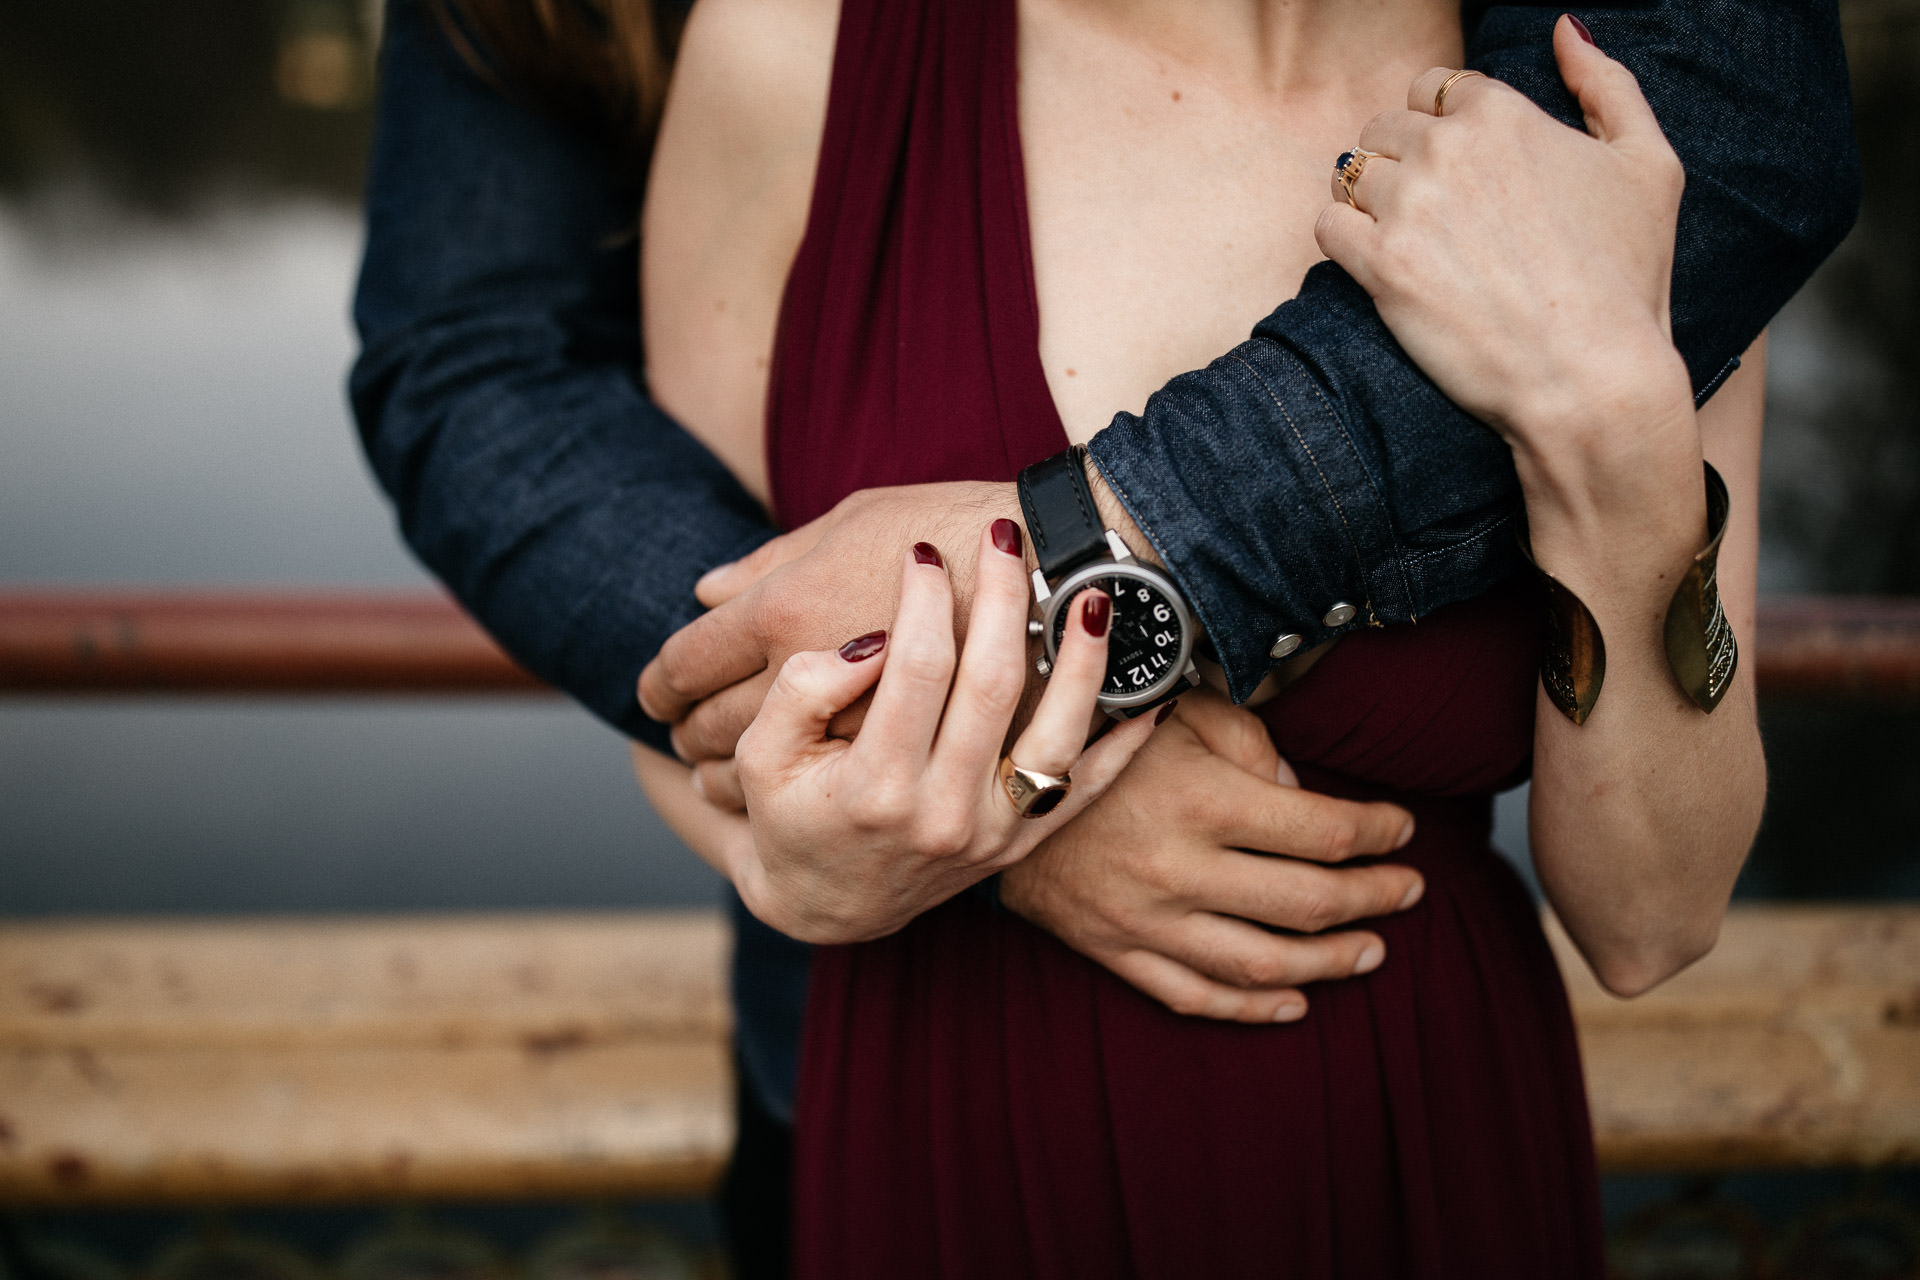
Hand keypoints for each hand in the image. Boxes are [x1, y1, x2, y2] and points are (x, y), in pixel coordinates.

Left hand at [637, 481, 1021, 783]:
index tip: (651, 690)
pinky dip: (780, 807)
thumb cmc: (945, 519)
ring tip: (700, 773)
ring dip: (715, 778)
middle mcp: (828, 691)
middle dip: (682, 733)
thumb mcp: (850, 518)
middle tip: (672, 730)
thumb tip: (705, 593)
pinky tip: (776, 796)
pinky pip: (819, 808)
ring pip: (757, 779)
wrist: (1063, 556)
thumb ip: (775, 563)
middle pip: (709, 726)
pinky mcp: (921, 782)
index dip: (657, 679)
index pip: (686, 659)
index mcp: (790, 609)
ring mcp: (880, 750)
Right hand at [714, 522, 1160, 943]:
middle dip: (1001, 598)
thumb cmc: (788, 812)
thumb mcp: (763, 755)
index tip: (922, 550)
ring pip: (1059, 735)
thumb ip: (802, 692)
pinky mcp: (1024, 843)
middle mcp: (944, 814)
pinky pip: (1089, 788)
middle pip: (992, 685)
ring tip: (1093, 590)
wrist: (828, 905)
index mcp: (876, 789)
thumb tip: (873, 640)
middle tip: (1003, 535)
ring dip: (1084, 659)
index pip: (915, 670)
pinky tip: (1154, 686)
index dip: (922, 600)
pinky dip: (1126, 740)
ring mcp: (994, 834)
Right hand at [1000, 690, 1422, 1022]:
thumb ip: (1253, 744)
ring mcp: (1143, 920)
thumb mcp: (1180, 710)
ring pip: (1262, 964)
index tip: (1403, 829)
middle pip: (1308, 902)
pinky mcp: (1113, 950)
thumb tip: (1302, 794)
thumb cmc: (1099, 732)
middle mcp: (1178, 868)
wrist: (989, 778)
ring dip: (1330, 962)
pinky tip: (1295, 1002)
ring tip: (1372, 950)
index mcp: (1202, 799)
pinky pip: (1195, 997)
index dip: (1379, 832)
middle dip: (1375, 898)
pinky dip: (1252, 1008)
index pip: (1325, 831)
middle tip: (1411, 892)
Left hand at [1316, 17, 1693, 476]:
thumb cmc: (1627, 280)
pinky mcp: (1378, 265)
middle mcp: (1447, 147)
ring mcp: (1407, 205)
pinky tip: (1380, 267)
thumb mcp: (1649, 165)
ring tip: (1409, 245)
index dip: (1442, 127)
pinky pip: (1327, 227)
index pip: (1435, 88)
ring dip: (1370, 204)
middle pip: (1384, 127)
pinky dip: (1344, 243)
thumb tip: (1568, 30)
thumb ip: (1608, 86)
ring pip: (1351, 174)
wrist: (1591, 378)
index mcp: (1501, 113)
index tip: (1462, 176)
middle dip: (1402, 163)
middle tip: (1435, 219)